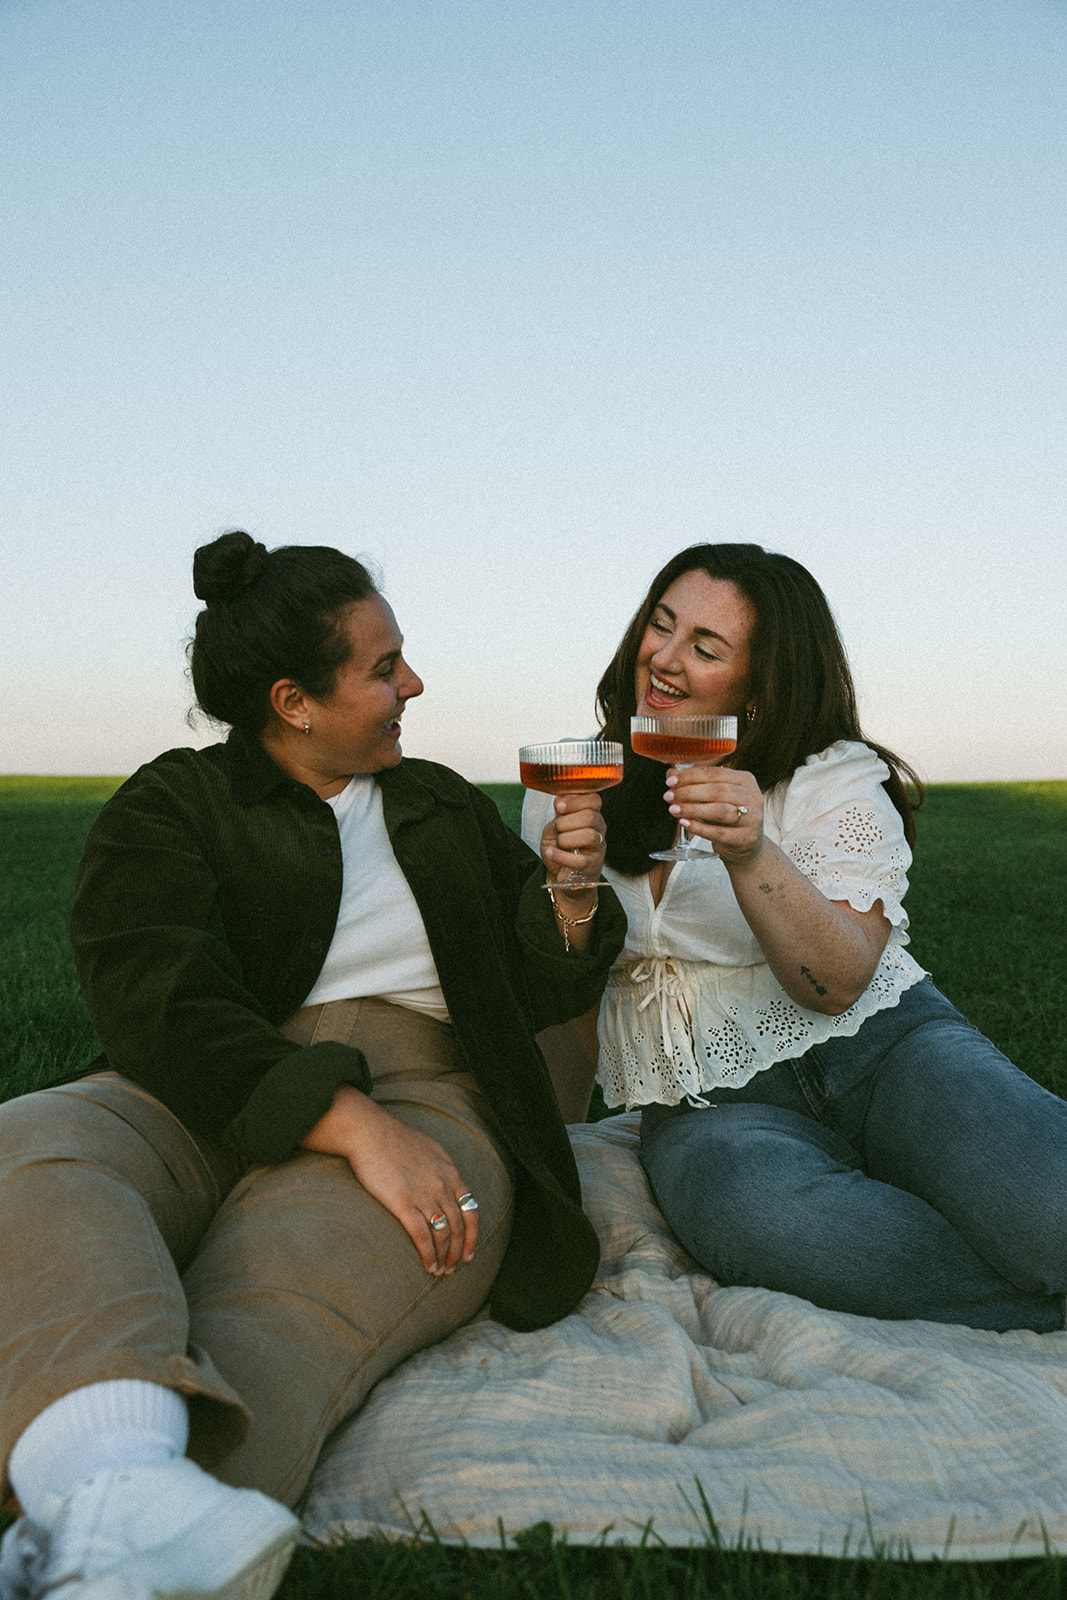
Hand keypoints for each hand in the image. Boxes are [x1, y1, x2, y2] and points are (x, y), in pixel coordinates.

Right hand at [301, 1087, 478, 1273]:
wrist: (370, 1132)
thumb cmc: (395, 1139)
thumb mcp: (429, 1150)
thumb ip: (441, 1169)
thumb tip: (446, 1185)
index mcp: (450, 1172)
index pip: (471, 1210)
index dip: (472, 1235)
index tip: (468, 1251)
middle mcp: (442, 1185)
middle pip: (460, 1227)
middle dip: (458, 1252)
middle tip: (454, 1267)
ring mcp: (424, 1195)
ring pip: (444, 1235)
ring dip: (444, 1257)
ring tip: (440, 1271)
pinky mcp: (403, 1203)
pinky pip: (423, 1236)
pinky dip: (429, 1255)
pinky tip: (428, 1266)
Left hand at [539, 791, 606, 886]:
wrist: (560, 873)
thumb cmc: (559, 847)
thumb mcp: (554, 828)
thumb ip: (558, 815)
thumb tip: (560, 800)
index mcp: (591, 815)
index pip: (594, 799)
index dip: (576, 800)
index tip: (559, 805)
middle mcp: (599, 829)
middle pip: (590, 817)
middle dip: (566, 821)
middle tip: (557, 828)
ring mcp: (598, 847)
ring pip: (589, 836)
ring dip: (566, 838)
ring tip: (558, 843)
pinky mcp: (593, 866)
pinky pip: (580, 860)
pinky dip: (561, 856)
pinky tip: (551, 853)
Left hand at [665, 764, 763, 865]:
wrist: (746, 845)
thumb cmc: (727, 817)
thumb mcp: (714, 797)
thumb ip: (694, 783)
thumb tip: (671, 775)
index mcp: (745, 779)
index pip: (715, 773)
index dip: (690, 776)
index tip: (670, 782)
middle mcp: (752, 797)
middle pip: (717, 791)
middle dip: (688, 792)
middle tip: (669, 796)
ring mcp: (752, 818)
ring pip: (719, 810)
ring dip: (692, 809)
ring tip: (674, 810)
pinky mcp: (746, 838)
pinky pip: (719, 832)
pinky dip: (699, 827)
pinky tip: (684, 823)